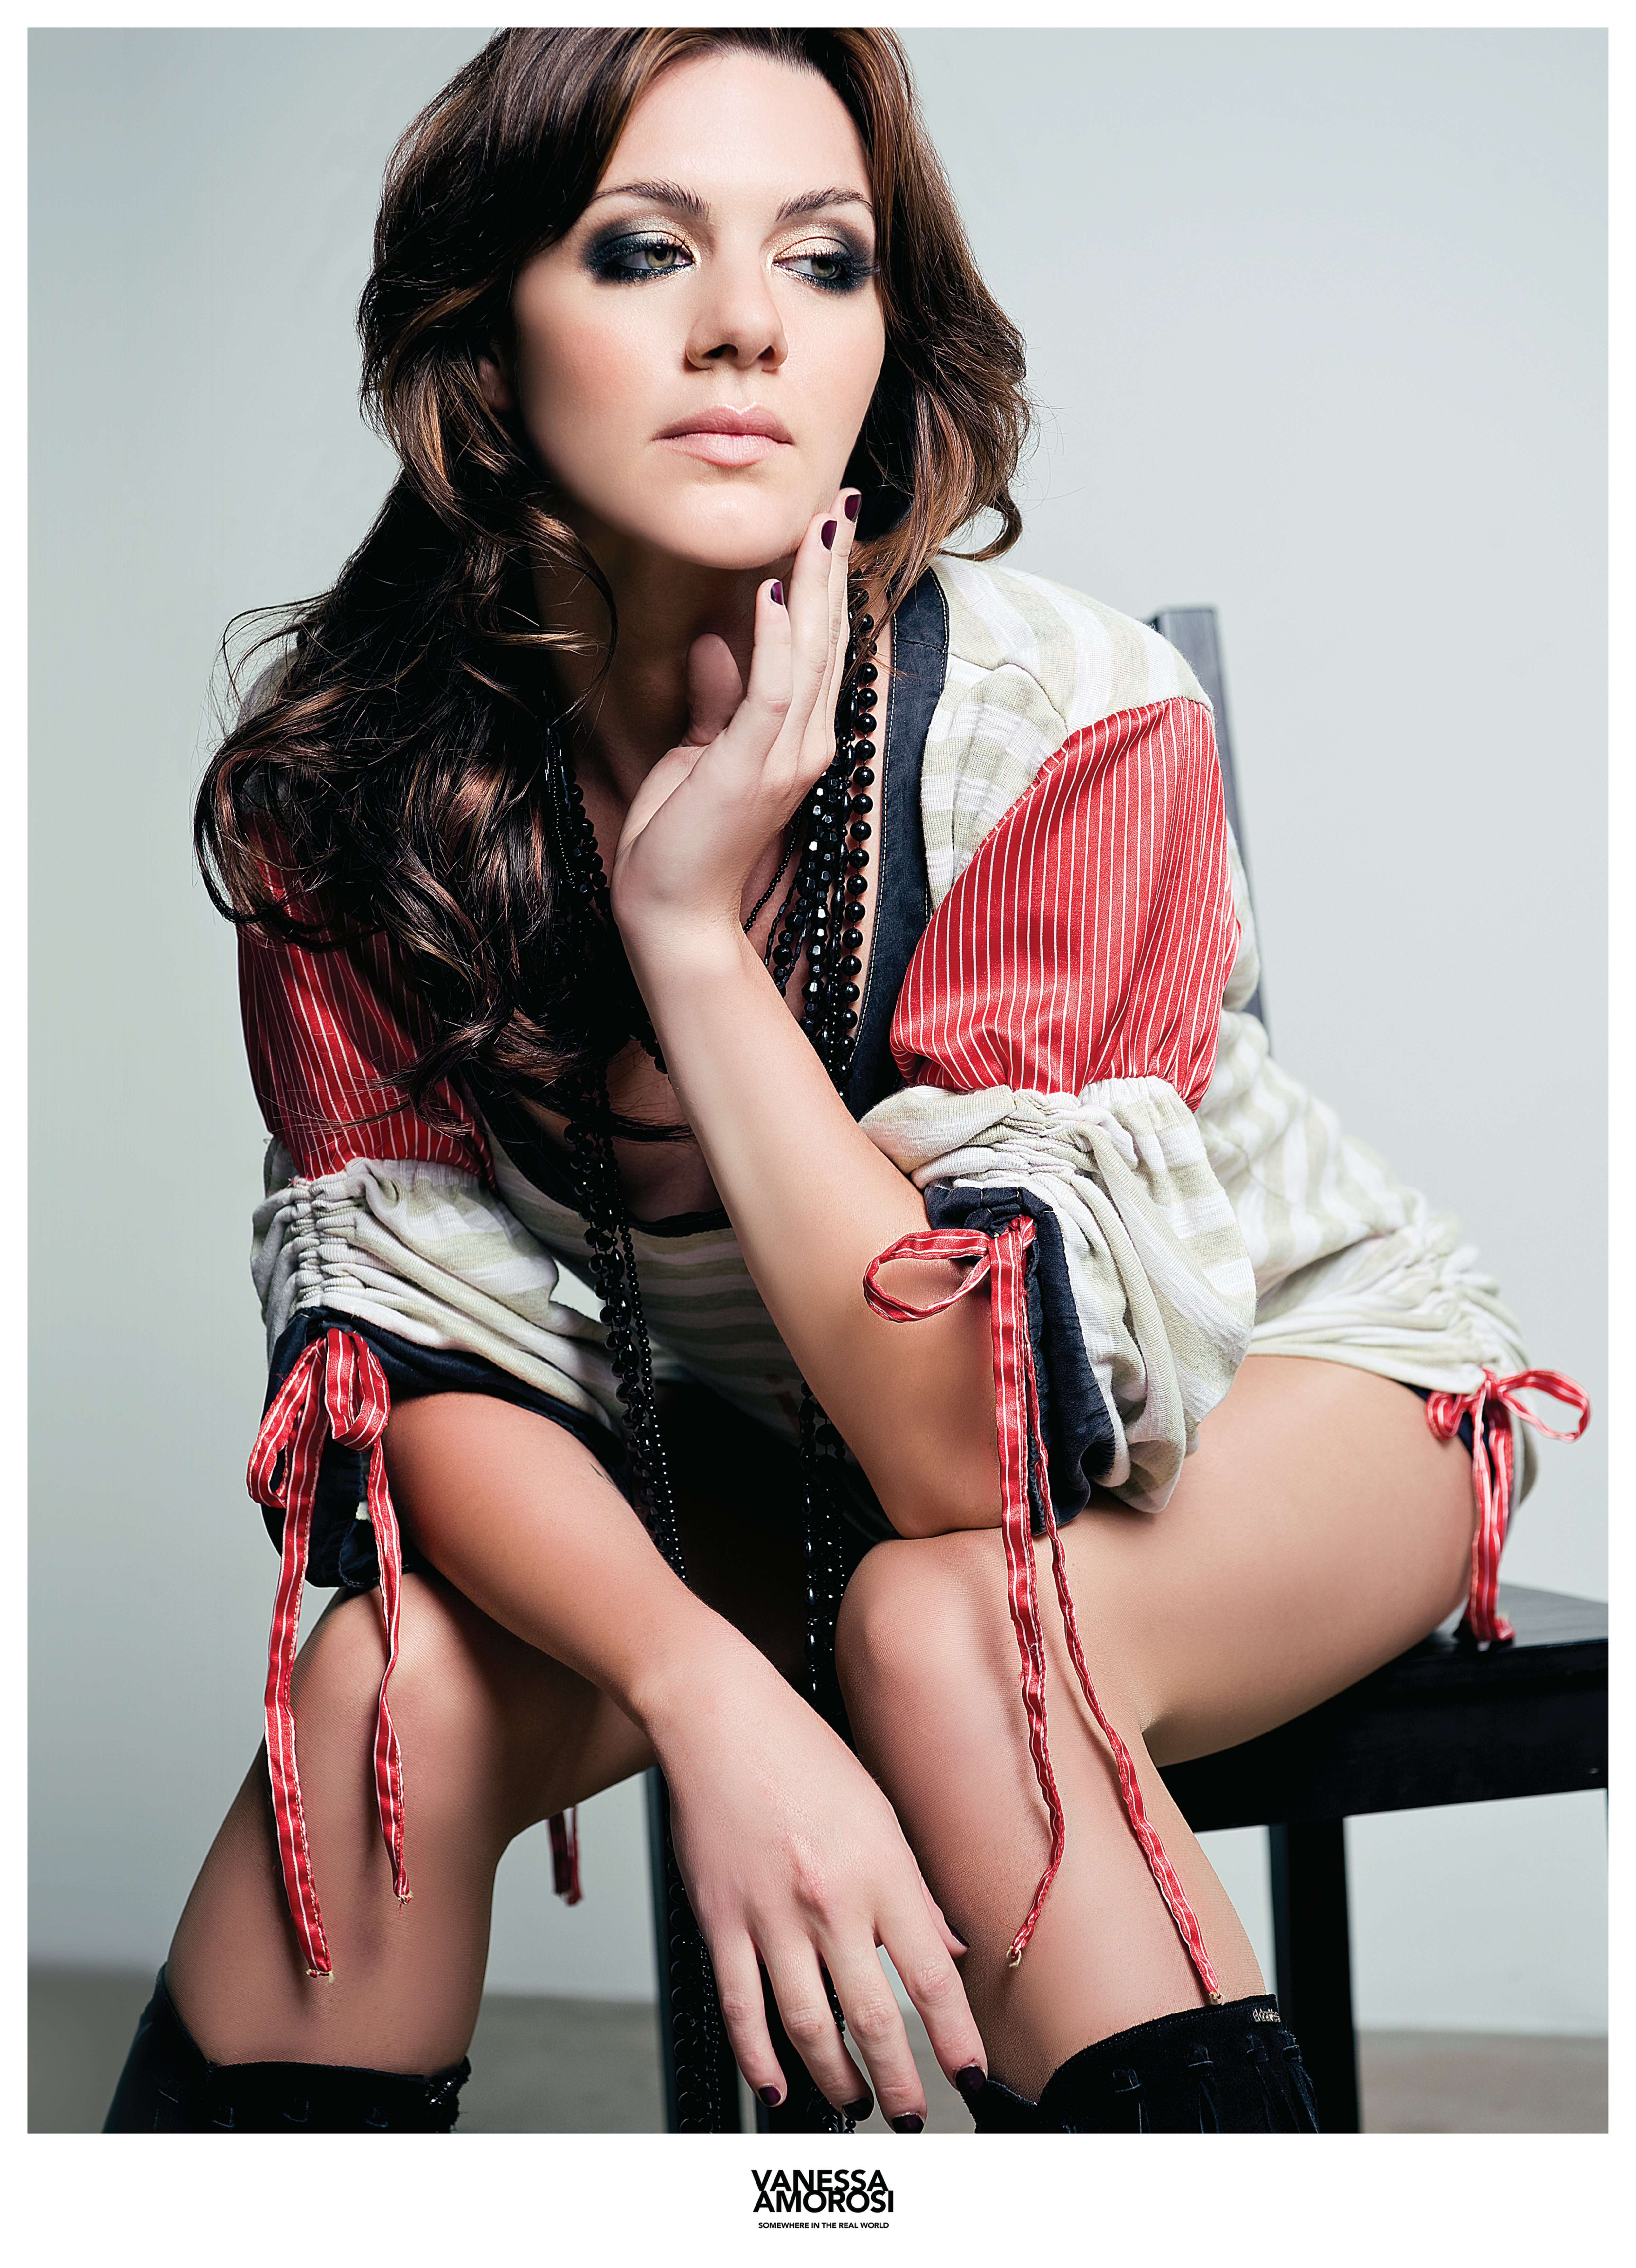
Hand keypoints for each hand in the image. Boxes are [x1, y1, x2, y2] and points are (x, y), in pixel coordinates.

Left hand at [608, 489, 859, 954]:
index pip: (820, 648)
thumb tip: (717, 641)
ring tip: (820, 523)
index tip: (830, 525)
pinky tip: (774, 594)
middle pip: (829, 639)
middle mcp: (806, 745)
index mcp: (797, 740)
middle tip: (842, 499)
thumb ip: (718, 700)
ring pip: (811, 655)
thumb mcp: (699, 756)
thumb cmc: (683, 840)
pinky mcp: (753, 768)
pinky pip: (773, 693)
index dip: (828, 585)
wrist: (675, 913)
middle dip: (834, 567)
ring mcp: (786, 758)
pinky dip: (776, 642)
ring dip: (815, 584)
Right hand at [650, 1640, 986, 2124]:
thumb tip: (950, 1950)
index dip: (955, 2038)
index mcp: (881, 1870)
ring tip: (856, 2103)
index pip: (932, 1976)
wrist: (721, 1717)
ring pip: (808, 2023)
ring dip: (836, 2077)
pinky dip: (759, 2056)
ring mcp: (771, 1914)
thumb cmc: (803, 1754)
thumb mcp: (881, 1812)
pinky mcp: (721, 1919)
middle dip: (899, 2080)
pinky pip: (742, 2005)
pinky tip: (777, 2083)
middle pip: (873, 2015)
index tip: (971, 2077)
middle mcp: (831, 1899)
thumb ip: (914, 1890)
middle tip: (913, 2115)